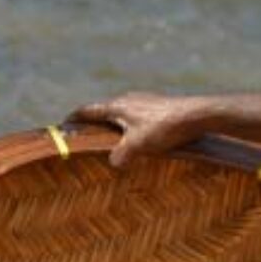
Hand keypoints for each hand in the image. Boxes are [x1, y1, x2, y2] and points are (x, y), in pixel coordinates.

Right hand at [69, 93, 207, 167]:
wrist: (197, 114)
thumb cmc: (164, 128)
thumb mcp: (138, 145)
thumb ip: (121, 154)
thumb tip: (113, 163)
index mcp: (117, 106)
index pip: (88, 110)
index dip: (74, 118)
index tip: (64, 124)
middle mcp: (127, 99)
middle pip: (104, 110)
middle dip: (94, 122)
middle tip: (87, 135)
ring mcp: (143, 100)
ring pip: (122, 111)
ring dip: (114, 123)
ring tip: (114, 138)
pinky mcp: (158, 104)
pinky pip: (136, 114)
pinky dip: (130, 124)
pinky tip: (140, 135)